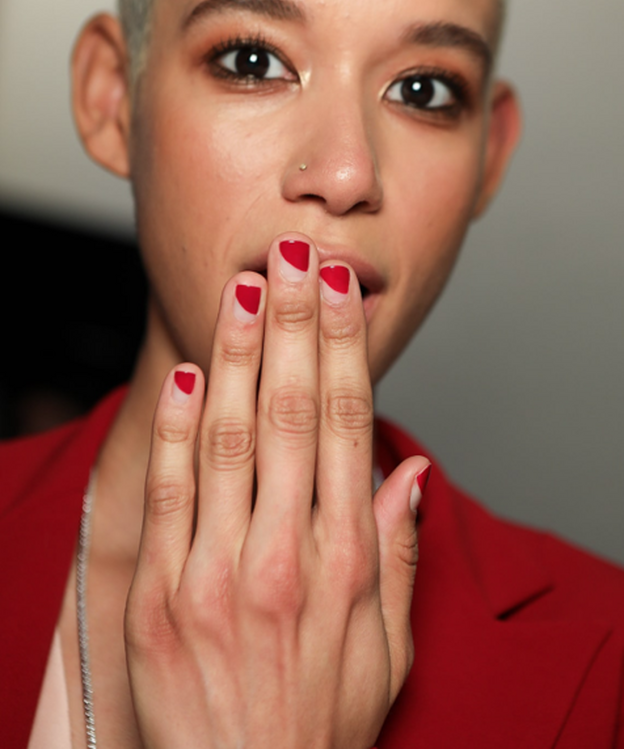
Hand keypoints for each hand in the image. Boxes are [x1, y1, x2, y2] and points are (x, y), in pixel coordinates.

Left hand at [125, 234, 429, 748]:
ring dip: (236, 354)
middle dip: (294, 324)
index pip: (347, 427)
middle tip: (295, 255)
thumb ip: (399, 554)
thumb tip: (409, 472)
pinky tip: (183, 374)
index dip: (344, 351)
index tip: (340, 292)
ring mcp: (219, 573)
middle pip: (291, 412)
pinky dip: (174, 428)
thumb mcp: (390, 651)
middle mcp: (286, 557)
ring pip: (230, 436)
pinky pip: (169, 493)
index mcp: (348, 563)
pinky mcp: (163, 594)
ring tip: (244, 288)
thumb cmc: (319, 725)